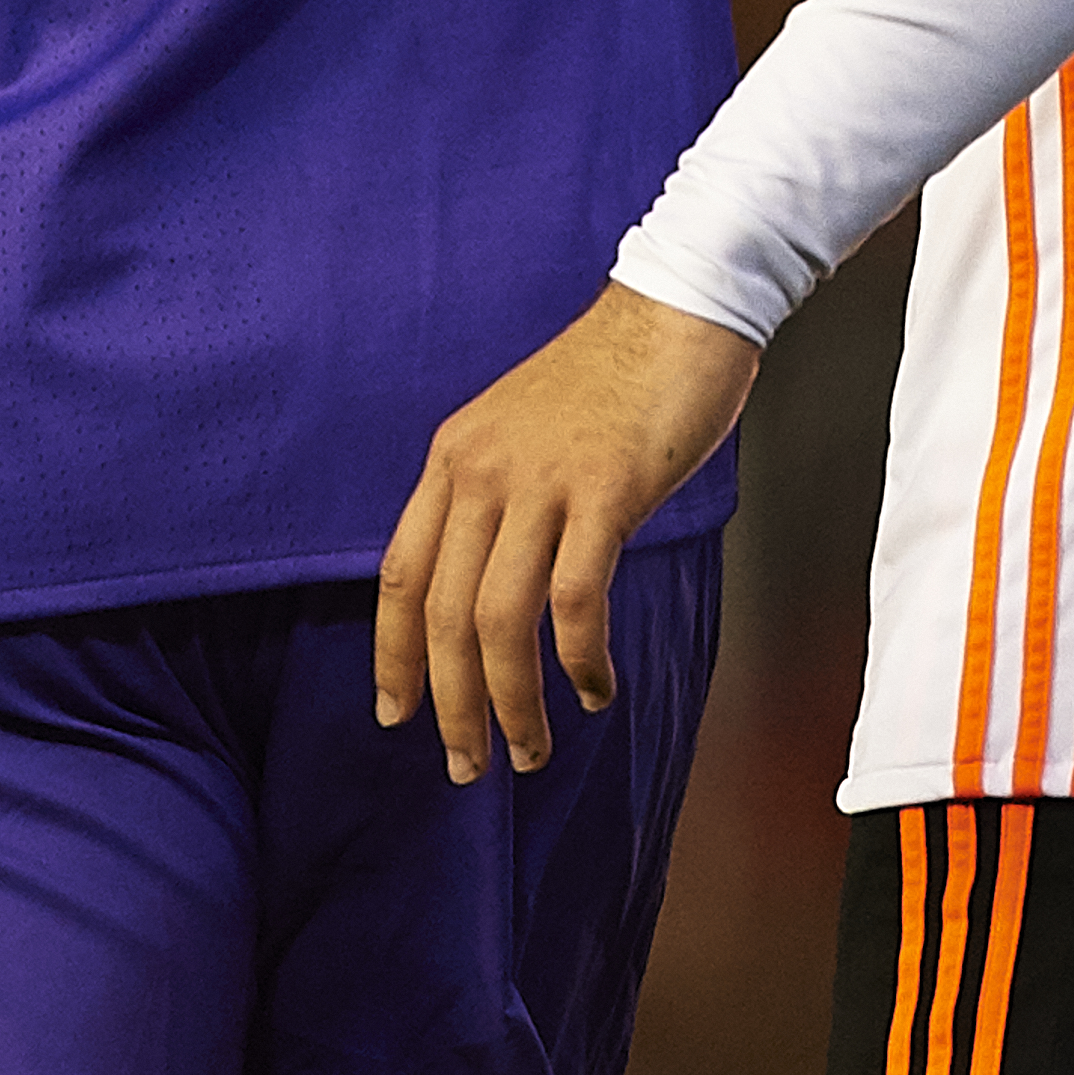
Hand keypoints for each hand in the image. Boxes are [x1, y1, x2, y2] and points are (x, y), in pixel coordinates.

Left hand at [373, 284, 759, 784]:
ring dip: (513, 704)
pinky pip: (574, 601)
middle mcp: (482, 471)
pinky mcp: (603, 490)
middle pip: (442, 616)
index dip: (393, 656)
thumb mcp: (524, 430)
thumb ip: (497, 497)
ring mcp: (540, 481)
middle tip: (469, 766)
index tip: (397, 715)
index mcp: (454, 458)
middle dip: (453, 706)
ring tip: (533, 751)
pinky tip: (596, 689)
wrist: (680, 308)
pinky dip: (579, 661)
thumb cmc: (613, 376)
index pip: (400, 576)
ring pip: (500, 622)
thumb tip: (486, 586)